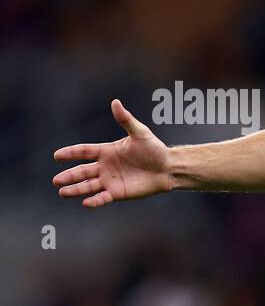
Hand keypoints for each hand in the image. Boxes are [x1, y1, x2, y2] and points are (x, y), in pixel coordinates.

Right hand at [53, 100, 173, 206]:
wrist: (168, 168)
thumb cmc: (154, 149)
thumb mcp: (140, 133)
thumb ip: (126, 120)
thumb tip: (115, 102)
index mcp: (106, 151)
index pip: (83, 151)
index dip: (70, 153)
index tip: (57, 156)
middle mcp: (105, 166)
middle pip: (82, 171)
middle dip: (69, 176)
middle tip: (56, 181)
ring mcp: (110, 180)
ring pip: (88, 186)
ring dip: (76, 189)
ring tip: (62, 192)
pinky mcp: (118, 193)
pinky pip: (103, 197)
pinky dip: (95, 201)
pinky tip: (85, 203)